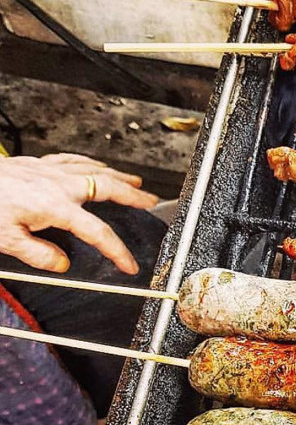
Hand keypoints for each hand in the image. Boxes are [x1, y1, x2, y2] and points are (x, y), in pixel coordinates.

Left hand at [0, 153, 158, 274]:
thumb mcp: (5, 239)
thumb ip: (38, 254)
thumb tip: (62, 263)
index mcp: (54, 206)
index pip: (97, 232)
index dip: (117, 250)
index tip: (129, 264)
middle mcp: (58, 184)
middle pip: (107, 187)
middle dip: (134, 196)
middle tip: (151, 202)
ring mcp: (49, 170)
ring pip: (94, 169)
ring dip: (119, 176)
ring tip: (136, 182)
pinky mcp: (38, 163)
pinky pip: (74, 159)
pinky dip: (92, 163)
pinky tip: (98, 166)